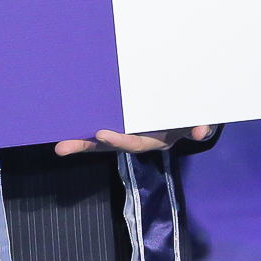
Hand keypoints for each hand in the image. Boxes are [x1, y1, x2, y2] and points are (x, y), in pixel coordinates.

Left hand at [55, 125, 213, 155]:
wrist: (193, 113)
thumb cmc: (196, 116)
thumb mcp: (201, 120)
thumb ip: (201, 126)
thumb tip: (201, 131)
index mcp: (156, 139)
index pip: (134, 143)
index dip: (118, 140)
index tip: (101, 134)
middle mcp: (139, 138)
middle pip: (109, 145)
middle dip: (86, 147)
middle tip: (63, 147)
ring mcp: (130, 130)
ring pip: (101, 139)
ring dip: (80, 141)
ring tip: (58, 146)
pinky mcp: (122, 120)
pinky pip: (102, 123)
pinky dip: (86, 131)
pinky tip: (66, 129)